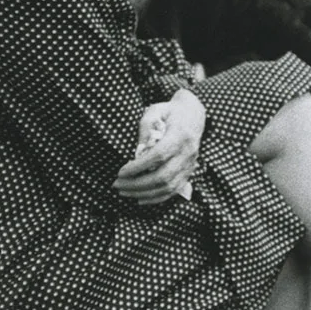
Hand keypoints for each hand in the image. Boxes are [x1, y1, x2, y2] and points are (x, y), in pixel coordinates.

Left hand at [116, 89, 205, 203]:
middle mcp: (187, 153)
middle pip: (162, 176)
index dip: (138, 167)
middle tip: (117, 184)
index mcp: (180, 136)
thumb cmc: (170, 112)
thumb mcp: (155, 111)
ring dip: (144, 193)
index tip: (120, 171)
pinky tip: (140, 198)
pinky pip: (174, 190)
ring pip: (168, 187)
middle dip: (137, 184)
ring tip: (124, 192)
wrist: (193, 115)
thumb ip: (145, 129)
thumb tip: (136, 152)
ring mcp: (190, 164)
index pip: (158, 156)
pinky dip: (156, 198)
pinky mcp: (189, 171)